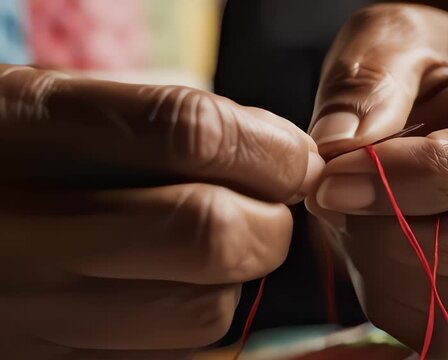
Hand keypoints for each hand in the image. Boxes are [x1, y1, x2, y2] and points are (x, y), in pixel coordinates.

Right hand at [0, 65, 322, 358]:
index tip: (296, 160)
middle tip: (267, 208)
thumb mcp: (61, 103)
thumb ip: (167, 116)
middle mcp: (20, 227)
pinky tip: (163, 287)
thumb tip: (279, 151)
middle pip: (209, 234)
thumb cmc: (12, 156)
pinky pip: (169, 356)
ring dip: (232, 278)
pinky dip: (191, 320)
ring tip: (203, 249)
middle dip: (269, 222)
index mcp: (25, 127)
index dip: (270, 150)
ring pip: (201, 312)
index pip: (191, 134)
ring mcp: (27, 314)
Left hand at [306, 4, 447, 355]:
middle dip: (407, 233)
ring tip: (360, 224)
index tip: (336, 181)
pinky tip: (379, 254)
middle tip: (340, 204)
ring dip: (403, 271)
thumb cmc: (427, 70)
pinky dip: (409, 302)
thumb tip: (341, 147)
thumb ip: (370, 80)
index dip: (414, 177)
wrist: (441, 108)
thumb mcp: (396, 39)